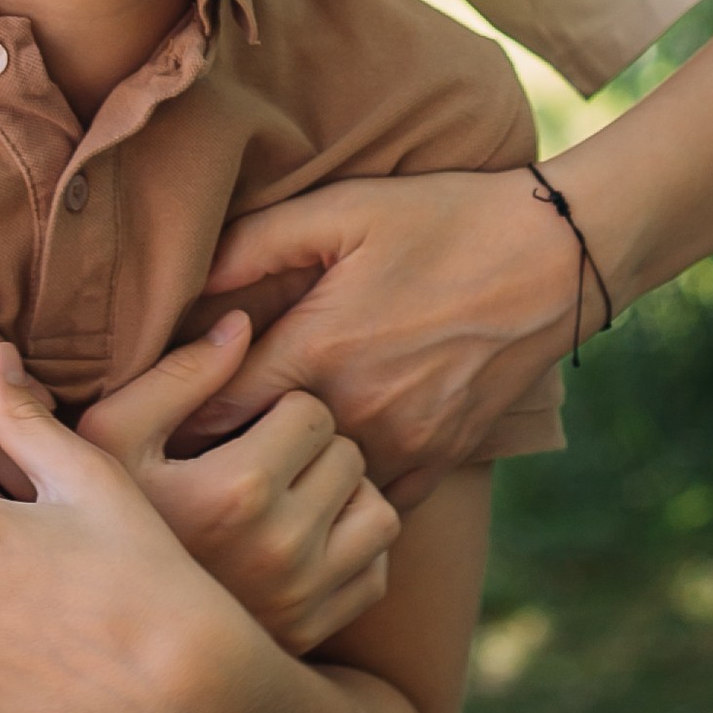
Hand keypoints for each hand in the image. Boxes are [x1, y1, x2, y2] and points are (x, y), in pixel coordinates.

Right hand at [76, 315, 398, 653]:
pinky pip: (376, 569)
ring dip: (343, 496)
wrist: (102, 625)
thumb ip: (179, 374)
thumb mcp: (112, 434)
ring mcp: (304, 596)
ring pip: (378, 512)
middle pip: (348, 456)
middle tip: (269, 458)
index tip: (249, 427)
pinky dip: (350, 549)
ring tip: (294, 496)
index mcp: (238, 489)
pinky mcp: (316, 630)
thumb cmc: (103, 518)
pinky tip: (301, 541)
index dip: (281, 407)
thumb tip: (243, 325)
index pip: (311, 412)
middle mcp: (282, 547)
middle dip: (314, 448)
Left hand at [183, 169, 581, 499]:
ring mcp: (404, 446)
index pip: (214, 412)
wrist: (555, 258)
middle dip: (220, 454)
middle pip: (258, 462)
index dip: (177, 415)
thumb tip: (186, 282)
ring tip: (253, 463)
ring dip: (285, 478)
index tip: (157, 414)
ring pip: (316, 492)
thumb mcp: (342, 209)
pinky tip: (330, 468)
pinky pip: (375, 503)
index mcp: (318, 351)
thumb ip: (255, 243)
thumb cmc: (442, 221)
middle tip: (188, 447)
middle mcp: (356, 412)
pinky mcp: (441, 461)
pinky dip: (347, 492)